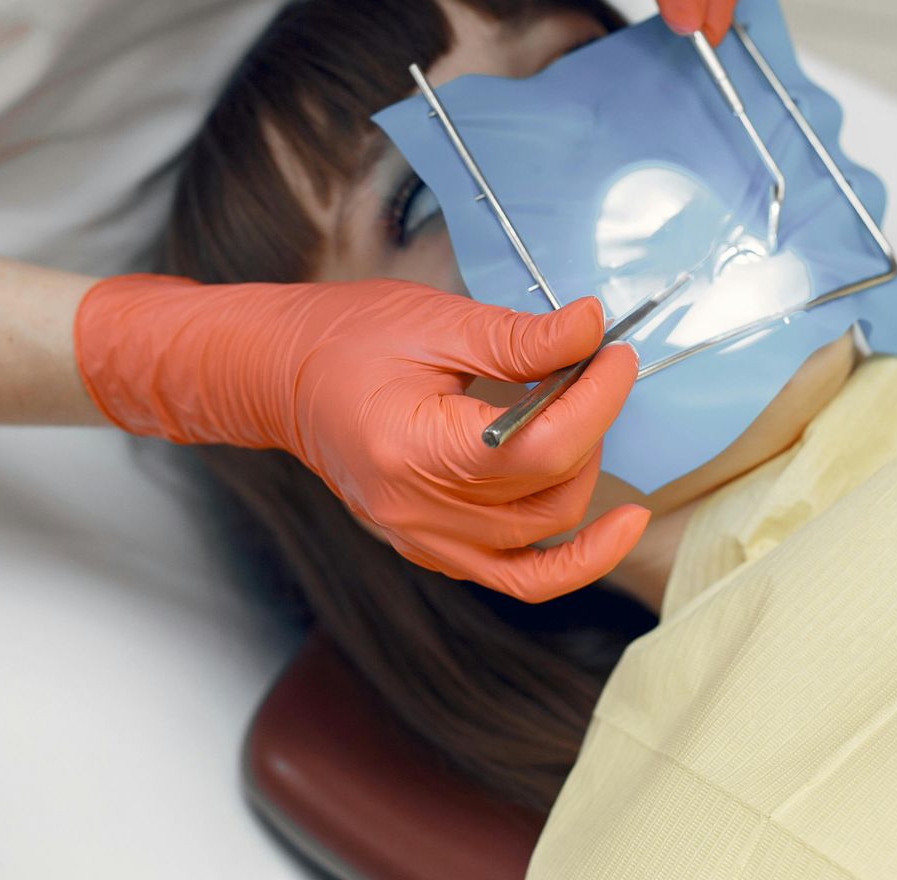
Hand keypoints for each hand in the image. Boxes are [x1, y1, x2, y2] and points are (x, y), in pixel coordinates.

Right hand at [74, 275, 647, 601]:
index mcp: (415, 451)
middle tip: (597, 370)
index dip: (597, 401)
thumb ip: (520, 337)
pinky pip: (515, 576)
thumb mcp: (436, 320)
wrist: (279, 377)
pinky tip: (606, 523)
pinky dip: (566, 556)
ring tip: (583, 418)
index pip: (539, 448)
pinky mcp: (432, 549)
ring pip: (541, 543)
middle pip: (547, 498)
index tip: (617, 354)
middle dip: (593, 430)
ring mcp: (424, 541)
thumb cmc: (347, 339)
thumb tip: (594, 328)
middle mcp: (419, 514)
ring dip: (582, 481)